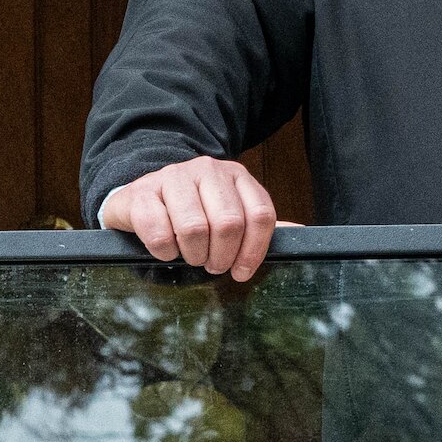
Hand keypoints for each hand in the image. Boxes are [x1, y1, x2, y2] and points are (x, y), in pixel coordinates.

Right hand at [100, 154, 282, 282]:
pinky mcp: (142, 192)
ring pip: (194, 228)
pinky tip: (165, 249)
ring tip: (190, 256)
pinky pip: (159, 232)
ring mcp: (172, 177)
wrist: (139, 196)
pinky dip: (164, 251)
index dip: (254, 251)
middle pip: (229, 223)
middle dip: (221, 256)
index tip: (242, 272)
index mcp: (235, 175)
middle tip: (212, 265)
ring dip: (193, 254)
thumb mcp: (228, 212)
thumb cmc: (189, 212)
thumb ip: (259, 223)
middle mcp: (207, 170)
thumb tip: (302, 233)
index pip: (260, 215)